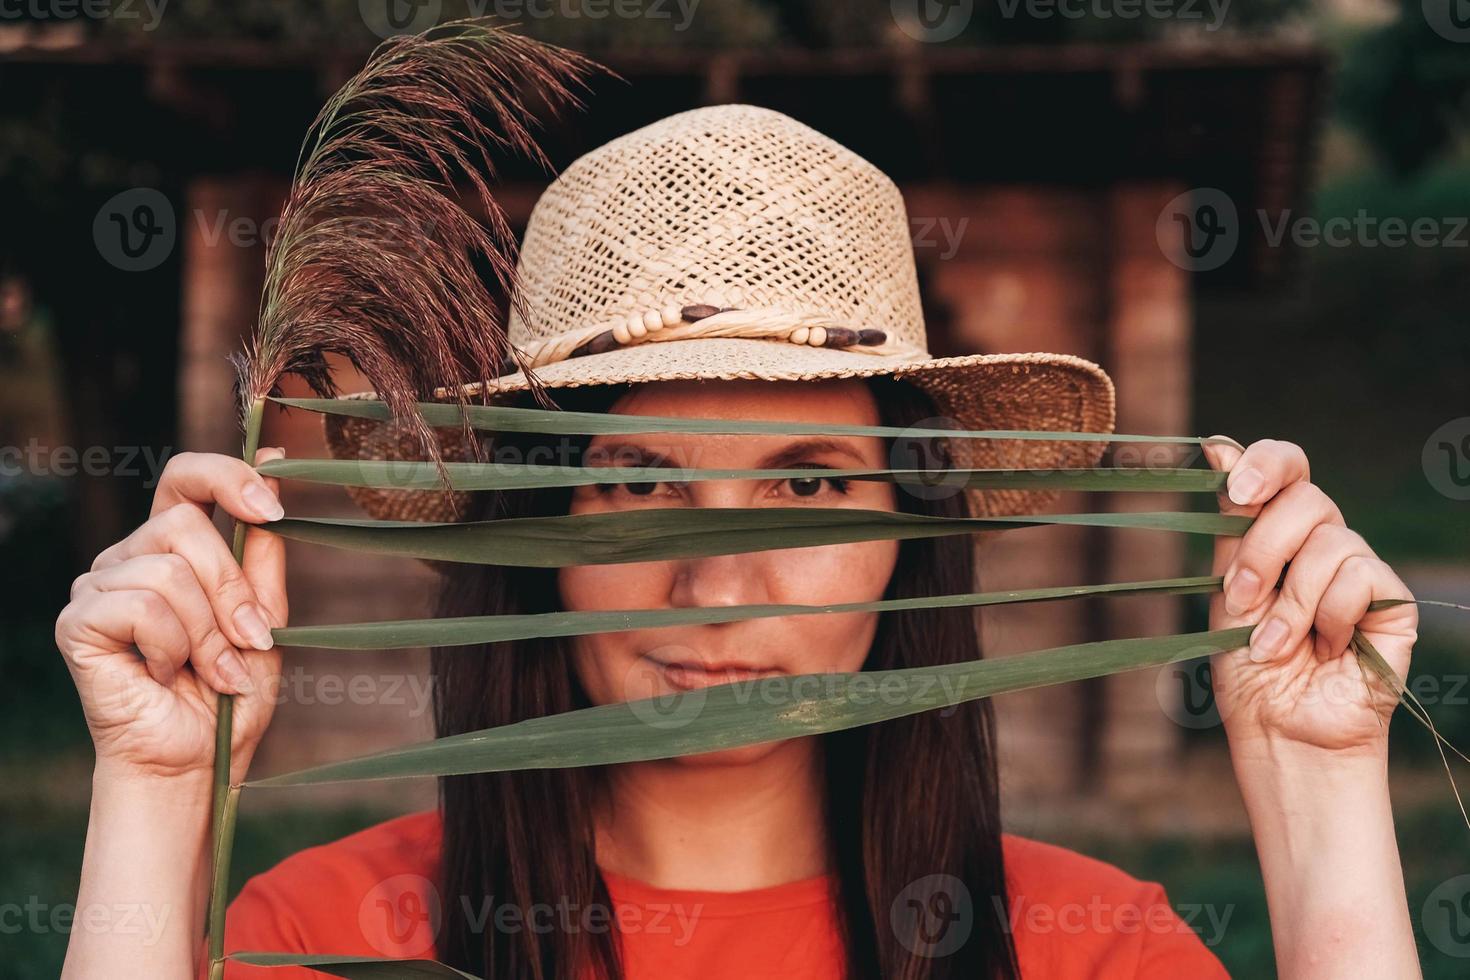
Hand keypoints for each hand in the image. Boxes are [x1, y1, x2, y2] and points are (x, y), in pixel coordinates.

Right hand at [55, 448, 288, 784]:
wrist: (195, 762)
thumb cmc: (229, 695)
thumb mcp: (265, 618)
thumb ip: (263, 556)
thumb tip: (276, 479)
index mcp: (172, 549)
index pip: (185, 479)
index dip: (226, 475)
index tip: (271, 505)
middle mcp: (129, 558)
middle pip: (184, 524)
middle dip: (231, 589)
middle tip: (249, 641)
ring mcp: (97, 586)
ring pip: (167, 570)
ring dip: (208, 631)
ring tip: (212, 671)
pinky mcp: (77, 621)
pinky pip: (141, 607)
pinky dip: (173, 647)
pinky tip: (168, 676)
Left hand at [1202, 438, 1417, 761]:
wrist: (1278, 730)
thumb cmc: (1248, 668)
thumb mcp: (1228, 590)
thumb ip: (1231, 525)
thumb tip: (1218, 445)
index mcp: (1277, 532)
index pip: (1286, 466)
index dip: (1266, 463)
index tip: (1234, 488)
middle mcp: (1322, 542)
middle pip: (1304, 496)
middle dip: (1262, 548)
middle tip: (1242, 596)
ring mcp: (1359, 569)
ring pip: (1330, 540)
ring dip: (1290, 601)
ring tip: (1277, 644)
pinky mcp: (1392, 601)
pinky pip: (1359, 575)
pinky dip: (1330, 615)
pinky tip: (1326, 649)